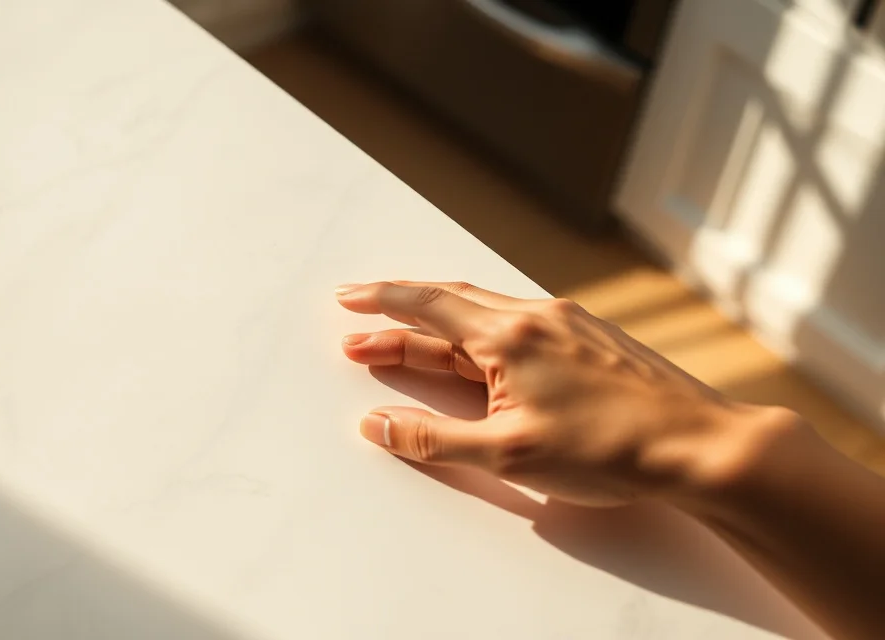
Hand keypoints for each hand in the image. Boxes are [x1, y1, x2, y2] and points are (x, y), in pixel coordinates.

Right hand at [337, 281, 792, 506]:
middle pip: (451, 303)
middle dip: (399, 314)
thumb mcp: (508, 454)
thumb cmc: (610, 449)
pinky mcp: (590, 337)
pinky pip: (518, 323)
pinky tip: (480, 351)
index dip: (381, 301)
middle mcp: (536, 316)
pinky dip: (481, 332)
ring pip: (486, 312)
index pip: (427, 306)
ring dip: (440, 325)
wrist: (701, 445)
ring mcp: (567, 323)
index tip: (348, 299)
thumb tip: (376, 424)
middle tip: (360, 328)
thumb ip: (433, 438)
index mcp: (508, 337)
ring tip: (408, 342)